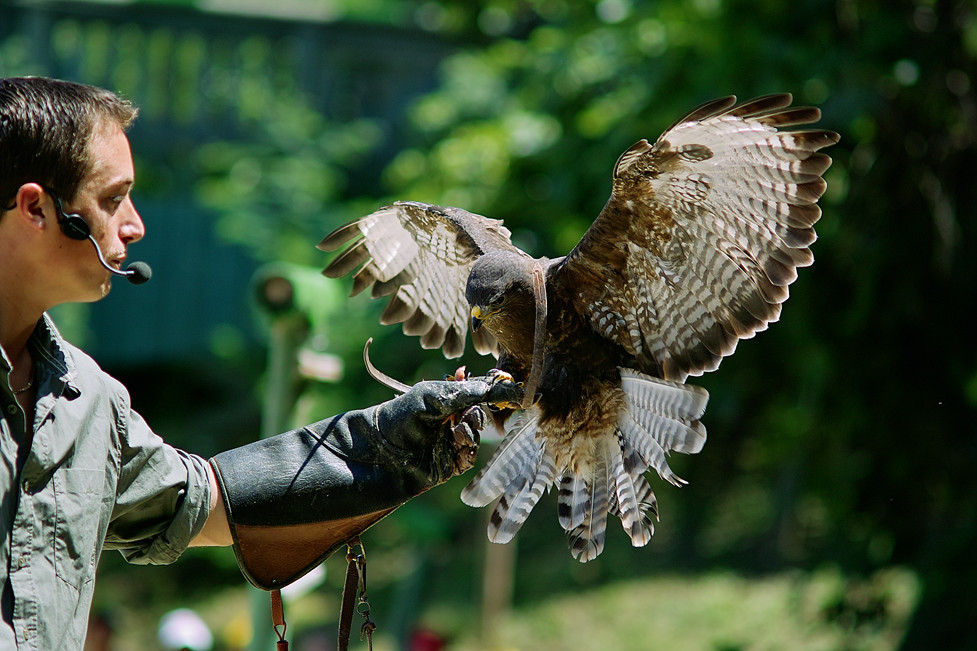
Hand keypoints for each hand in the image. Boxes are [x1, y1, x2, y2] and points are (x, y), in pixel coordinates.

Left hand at [377, 376, 522, 450]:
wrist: (378, 453)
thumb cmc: (399, 418)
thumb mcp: (433, 397)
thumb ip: (466, 392)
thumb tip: (497, 387)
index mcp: (443, 399)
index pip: (476, 393)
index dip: (495, 393)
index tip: (515, 392)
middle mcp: (448, 420)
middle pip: (480, 414)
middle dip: (480, 412)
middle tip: (470, 413)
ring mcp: (449, 443)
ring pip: (477, 435)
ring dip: (472, 429)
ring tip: (457, 428)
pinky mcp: (448, 465)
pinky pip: (470, 456)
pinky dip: (468, 447)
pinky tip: (458, 441)